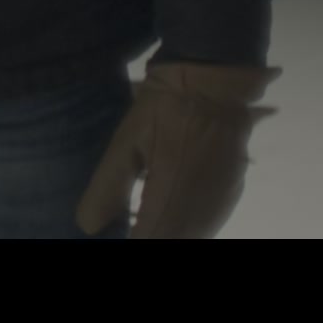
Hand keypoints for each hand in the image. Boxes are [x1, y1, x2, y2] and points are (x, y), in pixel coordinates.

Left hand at [74, 58, 280, 240]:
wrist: (214, 81)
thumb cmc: (164, 108)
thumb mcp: (126, 142)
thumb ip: (107, 188)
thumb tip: (90, 226)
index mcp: (171, 196)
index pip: (149, 240)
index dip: (131, 240)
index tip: (116, 232)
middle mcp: (201, 209)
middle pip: (174, 241)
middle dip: (149, 237)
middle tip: (128, 226)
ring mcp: (221, 203)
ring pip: (193, 236)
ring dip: (169, 233)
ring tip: (144, 221)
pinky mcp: (233, 193)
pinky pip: (208, 224)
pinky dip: (187, 226)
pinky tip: (171, 211)